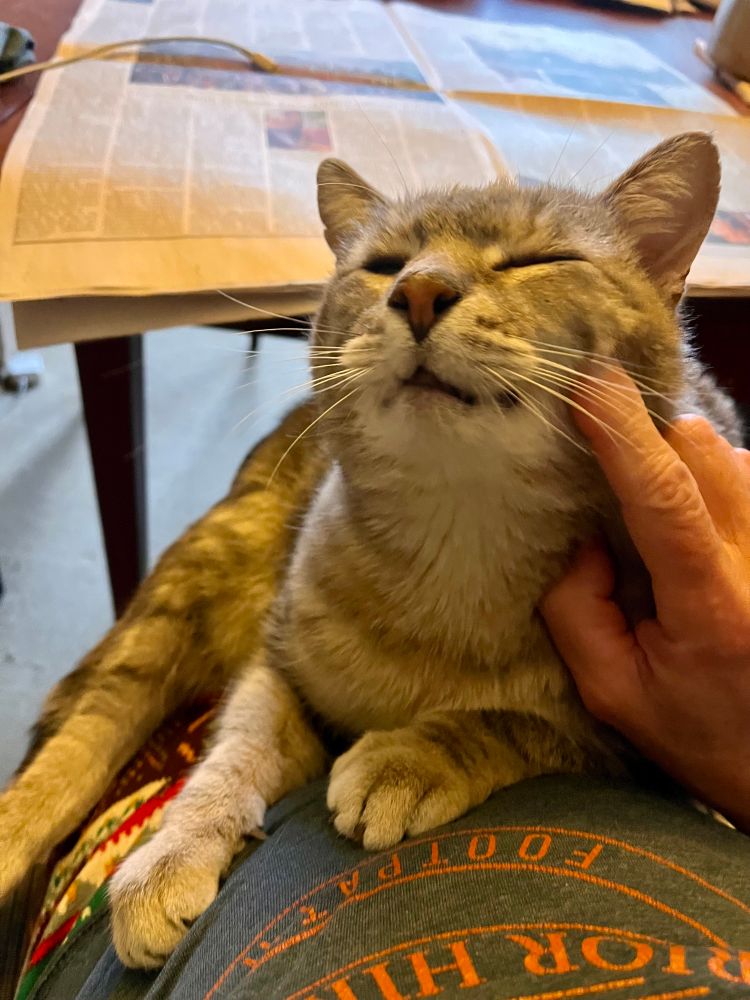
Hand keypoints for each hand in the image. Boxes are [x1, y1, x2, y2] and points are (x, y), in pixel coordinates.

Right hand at [541, 364, 749, 831]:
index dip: (623, 434)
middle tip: (608, 472)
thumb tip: (580, 531)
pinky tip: (696, 529)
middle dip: (647, 441)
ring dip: (677, 464)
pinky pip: (745, 472)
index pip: (666, 499)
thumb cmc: (697, 732)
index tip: (585, 385)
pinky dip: (706, 480)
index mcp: (714, 611)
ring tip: (658, 524)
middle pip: (702, 451)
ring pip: (728, 452)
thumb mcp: (611, 690)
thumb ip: (574, 608)